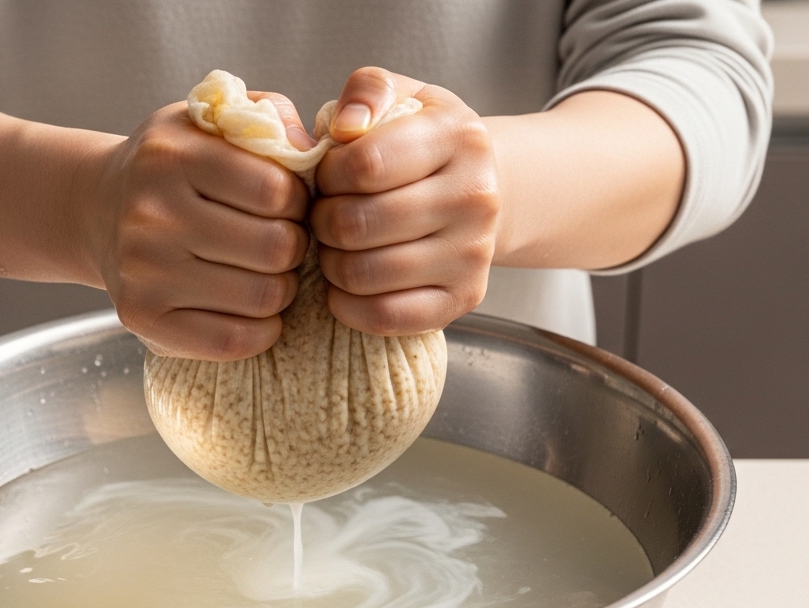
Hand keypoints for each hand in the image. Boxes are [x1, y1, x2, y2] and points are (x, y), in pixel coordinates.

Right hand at [82, 95, 315, 360]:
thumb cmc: (171, 167)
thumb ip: (269, 118)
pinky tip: (255, 309)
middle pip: (275, 247)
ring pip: (262, 296)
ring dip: (283, 288)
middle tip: (283, 242)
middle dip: (295, 246)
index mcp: (171, 157)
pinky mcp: (142, 317)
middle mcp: (150, 214)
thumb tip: (315, 152)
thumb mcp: (211, 121)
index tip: (288, 203)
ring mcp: (143, 271)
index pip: (275, 190)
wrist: (96, 208)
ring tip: (268, 272)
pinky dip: (262, 329)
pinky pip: (234, 340)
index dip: (299, 200)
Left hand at [313, 68, 498, 335]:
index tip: (329, 175)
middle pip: (357, 224)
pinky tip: (345, 284)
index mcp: (459, 138)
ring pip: (364, 274)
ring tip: (336, 245)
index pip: (364, 164)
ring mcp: (473, 254)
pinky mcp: (464, 298)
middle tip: (325, 214)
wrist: (486, 189)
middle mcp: (475, 197)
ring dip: (331, 263)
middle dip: (322, 221)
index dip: (327, 174)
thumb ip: (368, 90)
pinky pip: (385, 316)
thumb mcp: (404, 96)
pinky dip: (348, 305)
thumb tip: (345, 126)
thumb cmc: (427, 143)